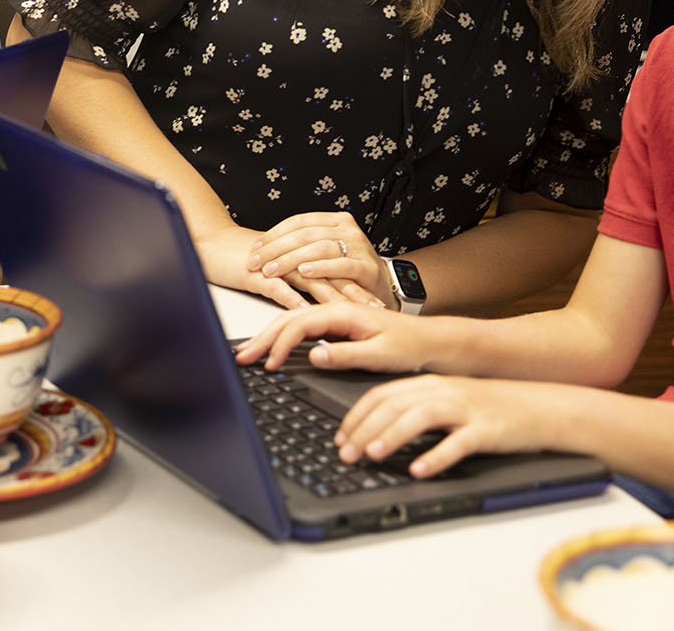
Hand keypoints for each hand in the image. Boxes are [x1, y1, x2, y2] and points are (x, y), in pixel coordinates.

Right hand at [191, 219, 362, 309]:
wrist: (211, 245)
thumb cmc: (246, 259)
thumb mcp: (279, 269)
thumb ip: (302, 277)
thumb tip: (325, 296)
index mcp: (302, 253)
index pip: (337, 269)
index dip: (358, 285)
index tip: (379, 303)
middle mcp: (293, 256)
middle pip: (330, 273)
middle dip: (354, 292)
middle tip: (375, 309)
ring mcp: (275, 264)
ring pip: (309, 279)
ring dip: (331, 298)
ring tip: (350, 314)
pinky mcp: (256, 273)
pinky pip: (277, 286)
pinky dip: (293, 298)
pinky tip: (306, 311)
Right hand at [234, 301, 431, 371]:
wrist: (432, 339)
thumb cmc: (410, 345)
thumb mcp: (380, 354)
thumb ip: (345, 354)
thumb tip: (313, 355)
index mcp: (343, 312)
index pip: (300, 324)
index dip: (279, 344)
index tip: (268, 365)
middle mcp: (335, 307)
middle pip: (288, 318)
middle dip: (262, 338)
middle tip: (242, 357)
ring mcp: (333, 312)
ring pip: (291, 317)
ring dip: (267, 333)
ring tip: (248, 350)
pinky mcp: (336, 320)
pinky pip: (300, 318)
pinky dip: (280, 328)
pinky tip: (271, 340)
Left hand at [245, 212, 386, 307]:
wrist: (382, 286)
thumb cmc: (346, 270)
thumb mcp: (324, 252)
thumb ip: (302, 246)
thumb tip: (264, 248)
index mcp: (335, 220)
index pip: (298, 221)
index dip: (273, 234)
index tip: (254, 248)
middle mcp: (347, 229)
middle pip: (305, 234)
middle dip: (276, 249)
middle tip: (255, 262)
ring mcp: (359, 246)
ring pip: (319, 247)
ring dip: (291, 259)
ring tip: (272, 270)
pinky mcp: (367, 267)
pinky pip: (341, 265)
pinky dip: (321, 268)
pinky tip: (305, 272)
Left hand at [335, 375, 555, 478]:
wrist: (540, 408)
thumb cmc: (490, 409)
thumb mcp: (448, 402)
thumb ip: (415, 410)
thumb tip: (374, 431)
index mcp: (429, 385)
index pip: (382, 395)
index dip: (356, 416)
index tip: (339, 437)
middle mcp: (444, 393)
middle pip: (394, 406)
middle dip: (363, 429)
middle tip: (345, 454)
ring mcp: (466, 409)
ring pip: (420, 418)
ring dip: (392, 436)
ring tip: (372, 455)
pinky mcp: (486, 430)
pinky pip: (457, 443)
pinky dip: (436, 456)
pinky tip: (420, 470)